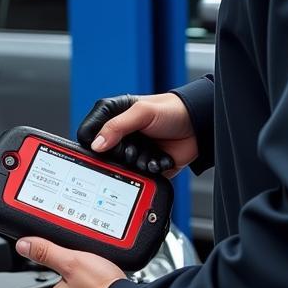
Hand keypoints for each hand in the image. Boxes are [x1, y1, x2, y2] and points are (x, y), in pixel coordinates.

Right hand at [77, 92, 198, 177]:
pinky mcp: (144, 165)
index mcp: (112, 115)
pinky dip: (150, 170)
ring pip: (121, 170)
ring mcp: (132, 150)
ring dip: (138, 163)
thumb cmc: (171, 110)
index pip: (88, 134)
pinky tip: (159, 158)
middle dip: (122, 155)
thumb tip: (96, 145)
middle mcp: (120, 134)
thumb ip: (117, 126)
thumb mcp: (142, 112)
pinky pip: (139, 177)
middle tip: (135, 146)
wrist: (198, 126)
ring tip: (150, 151)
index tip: (107, 144)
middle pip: (104, 157)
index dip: (95, 143)